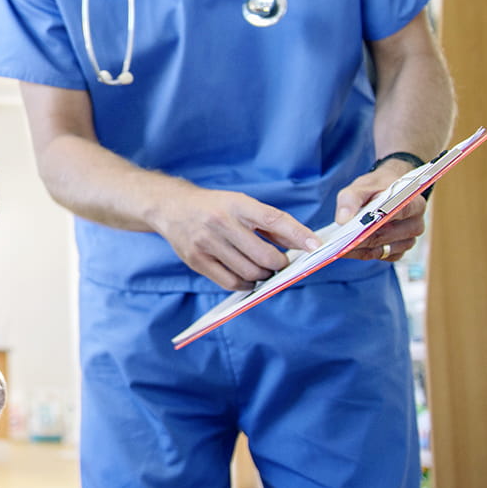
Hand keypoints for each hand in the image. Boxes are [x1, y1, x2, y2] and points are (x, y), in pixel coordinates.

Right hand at [150, 182, 319, 290]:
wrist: (171, 207)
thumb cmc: (214, 207)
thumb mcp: (241, 204)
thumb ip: (269, 223)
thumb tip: (302, 243)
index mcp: (236, 205)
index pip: (273, 220)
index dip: (297, 234)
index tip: (316, 246)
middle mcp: (220, 222)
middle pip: (264, 255)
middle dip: (279, 264)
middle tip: (280, 263)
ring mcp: (206, 243)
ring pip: (250, 272)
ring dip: (263, 275)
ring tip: (262, 269)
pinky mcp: (196, 261)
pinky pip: (231, 282)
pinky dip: (246, 284)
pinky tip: (247, 276)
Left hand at [335, 163, 426, 262]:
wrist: (385, 193)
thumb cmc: (376, 188)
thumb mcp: (362, 186)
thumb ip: (351, 199)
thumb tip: (343, 221)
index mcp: (415, 203)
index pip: (396, 213)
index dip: (373, 221)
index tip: (351, 228)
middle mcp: (416, 224)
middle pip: (386, 235)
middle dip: (360, 238)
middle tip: (337, 242)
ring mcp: (409, 240)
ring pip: (382, 249)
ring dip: (359, 249)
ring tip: (338, 246)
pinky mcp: (399, 251)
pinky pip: (380, 257)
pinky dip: (362, 253)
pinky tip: (346, 250)